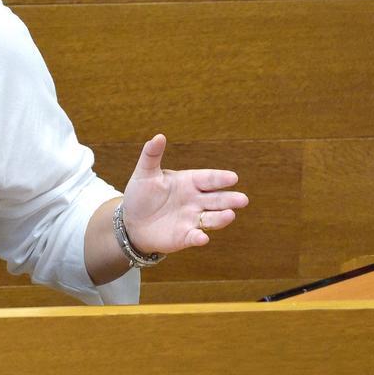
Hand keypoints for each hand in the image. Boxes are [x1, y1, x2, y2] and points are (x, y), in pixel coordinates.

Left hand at [120, 134, 248, 253]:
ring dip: (221, 218)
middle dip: (230, 199)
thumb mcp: (145, 173)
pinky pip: (194, 237)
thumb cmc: (141, 195)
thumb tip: (158, 136)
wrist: (131, 222)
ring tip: (230, 215)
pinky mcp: (185, 237)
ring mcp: (192, 220)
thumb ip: (152, 155)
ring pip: (212, 219)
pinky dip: (199, 238)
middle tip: (243, 199)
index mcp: (189, 182)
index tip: (233, 178)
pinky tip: (202, 238)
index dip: (220, 179)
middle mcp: (196, 201)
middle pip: (217, 200)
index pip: (208, 179)